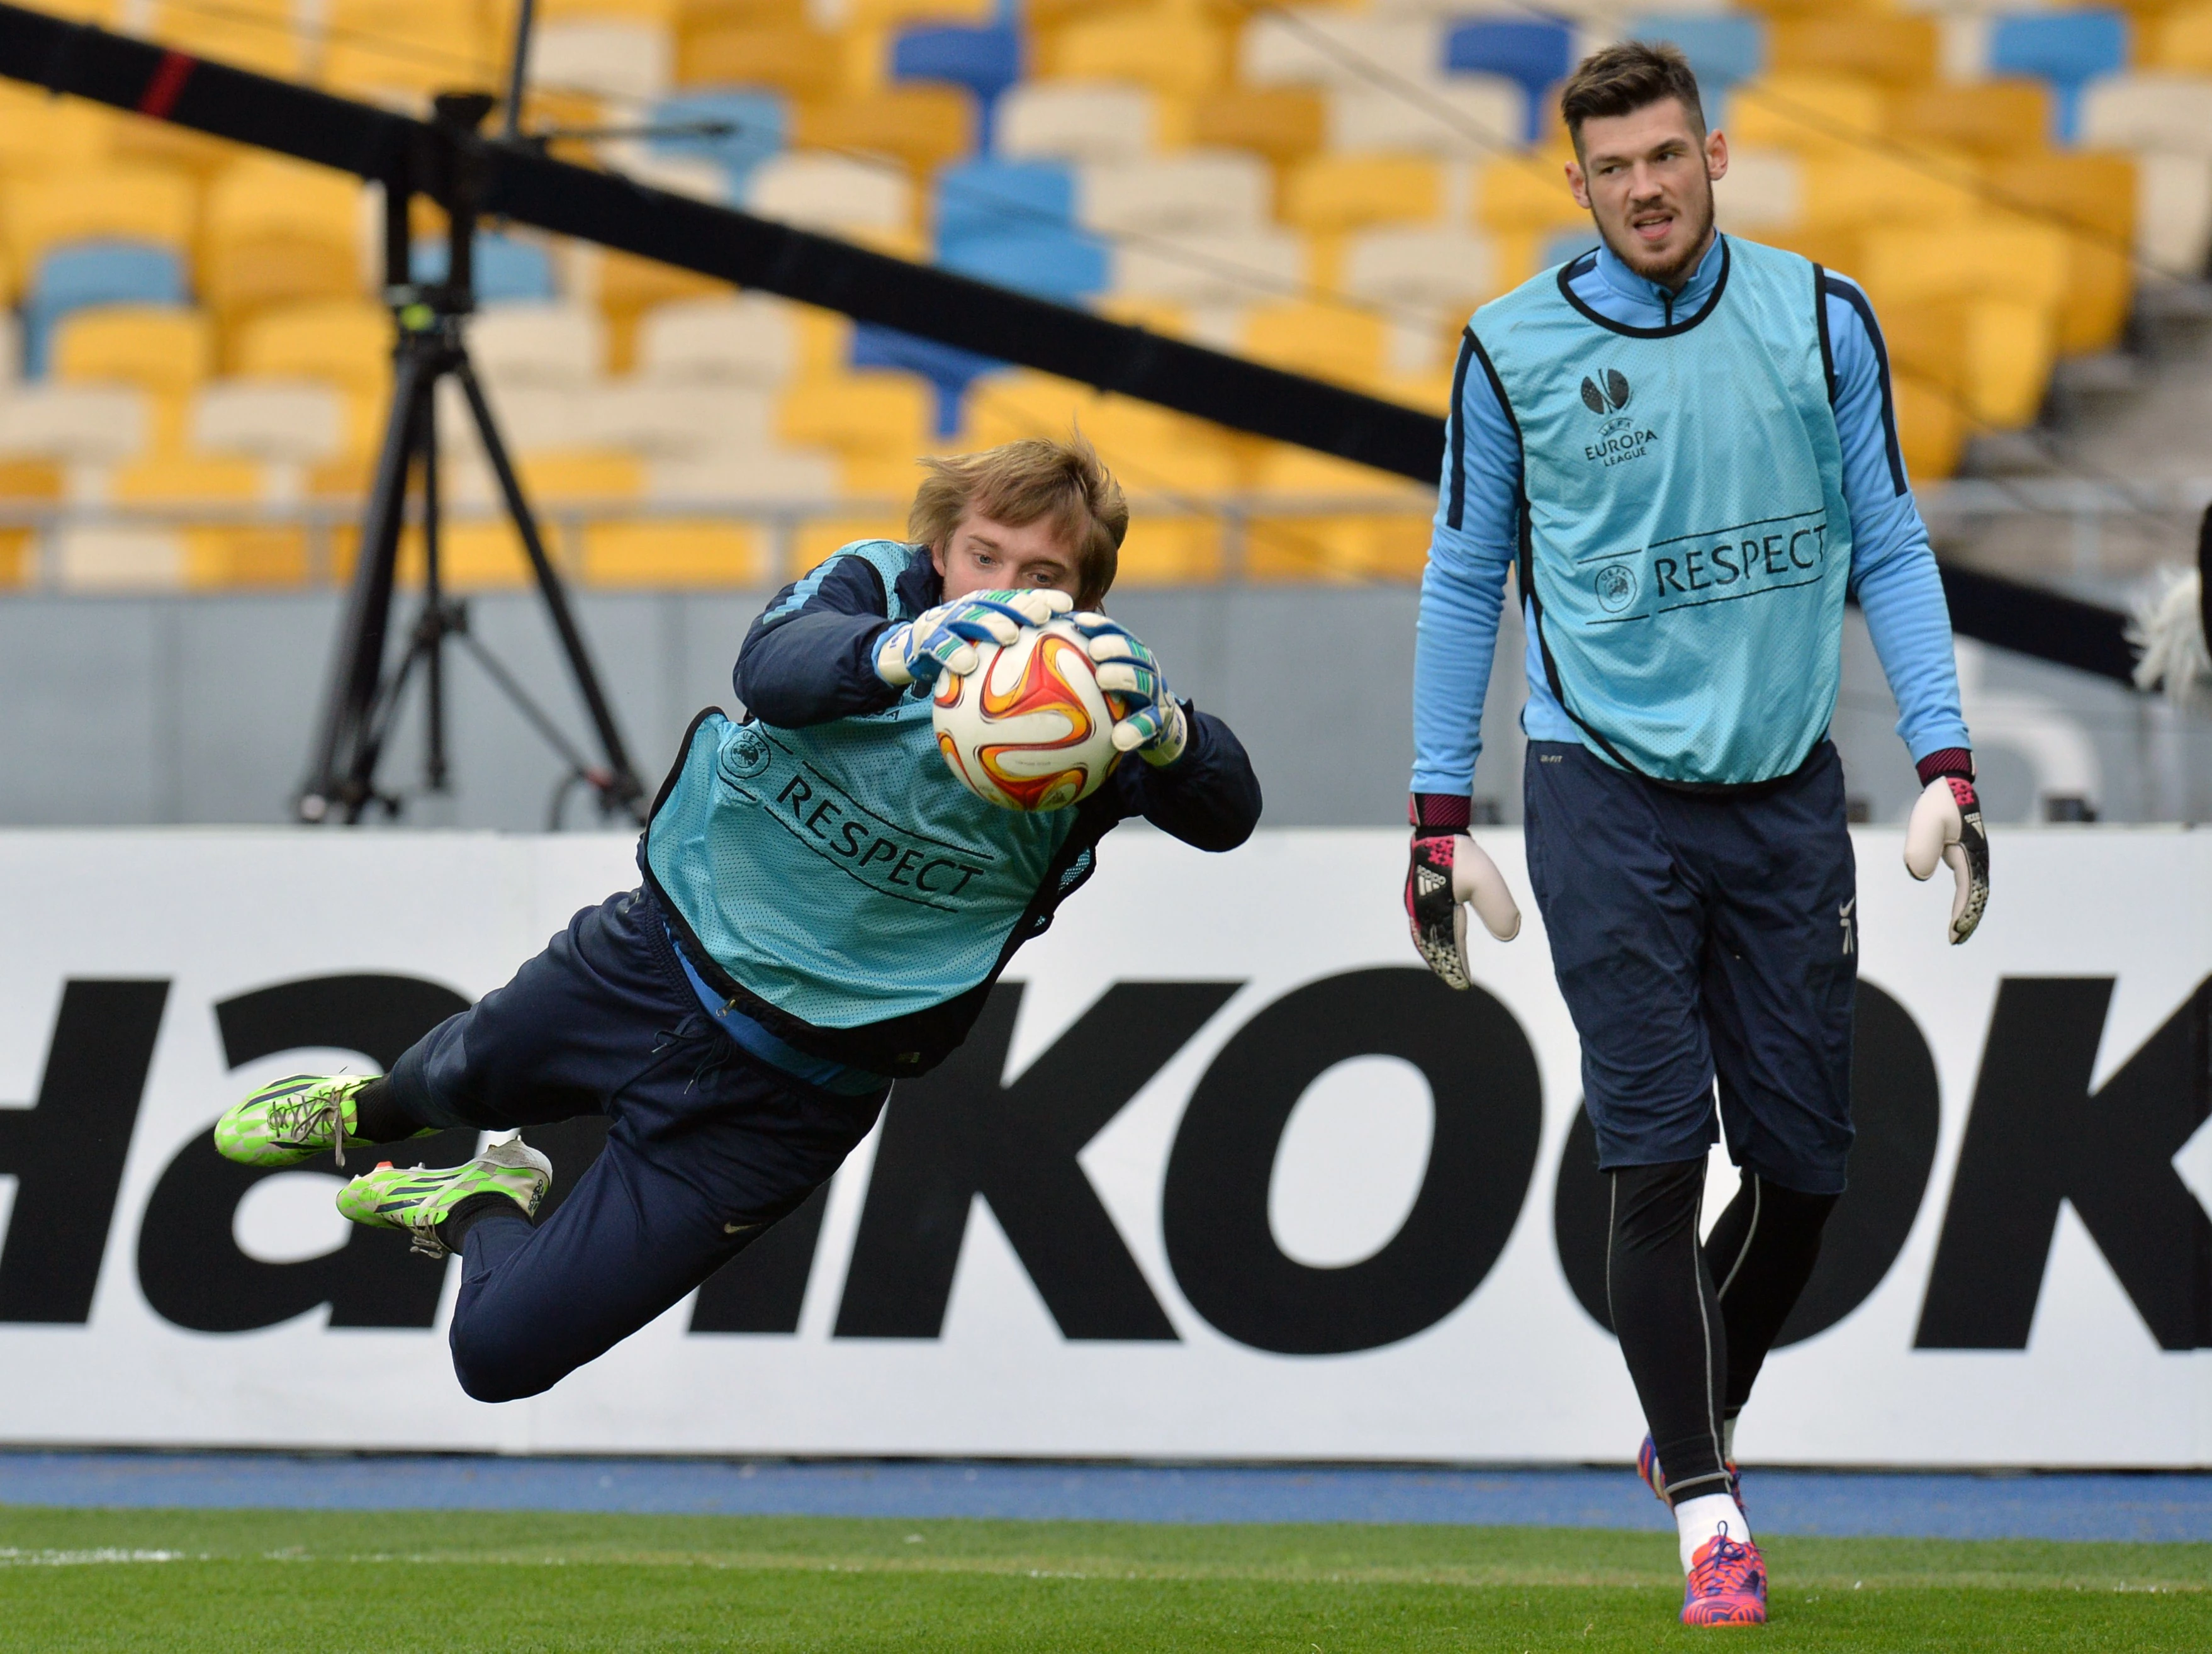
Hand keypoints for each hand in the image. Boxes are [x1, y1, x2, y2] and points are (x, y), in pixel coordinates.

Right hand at [874, 589, 1071, 687]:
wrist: (907, 653)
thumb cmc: (957, 653)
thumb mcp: (986, 650)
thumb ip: (1016, 653)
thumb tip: (1060, 671)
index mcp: (986, 608)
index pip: (1018, 599)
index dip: (1041, 598)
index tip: (1068, 606)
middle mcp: (967, 609)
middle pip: (997, 602)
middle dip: (1021, 605)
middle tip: (1042, 617)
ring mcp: (945, 622)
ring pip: (969, 617)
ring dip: (990, 623)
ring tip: (1009, 635)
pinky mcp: (924, 640)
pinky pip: (939, 645)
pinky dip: (953, 652)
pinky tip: (968, 664)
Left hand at [1068, 612, 1188, 766]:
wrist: (1160, 726)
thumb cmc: (1120, 699)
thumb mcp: (1105, 680)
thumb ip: (1080, 668)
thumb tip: (1040, 652)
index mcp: (1133, 657)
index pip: (1117, 634)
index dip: (1100, 626)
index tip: (1078, 621)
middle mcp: (1147, 671)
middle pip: (1134, 653)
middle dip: (1114, 647)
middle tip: (1093, 649)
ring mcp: (1155, 695)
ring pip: (1144, 682)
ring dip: (1124, 677)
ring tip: (1102, 678)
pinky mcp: (1159, 721)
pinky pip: (1148, 725)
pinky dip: (1134, 729)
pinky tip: (1120, 738)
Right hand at [1405, 796, 1519, 988]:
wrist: (1438, 829)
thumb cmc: (1461, 855)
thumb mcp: (1487, 882)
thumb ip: (1500, 909)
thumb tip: (1509, 936)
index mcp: (1437, 912)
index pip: (1449, 947)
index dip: (1457, 966)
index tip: (1465, 983)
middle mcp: (1422, 911)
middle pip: (1431, 946)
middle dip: (1442, 964)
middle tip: (1454, 979)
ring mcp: (1416, 903)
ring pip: (1423, 936)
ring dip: (1433, 952)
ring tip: (1442, 963)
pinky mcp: (1417, 894)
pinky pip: (1420, 925)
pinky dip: (1427, 938)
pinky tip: (1435, 937)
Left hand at [1904, 769, 1988, 944]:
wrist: (1949, 784)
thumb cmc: (1938, 803)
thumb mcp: (1926, 824)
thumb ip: (1921, 849)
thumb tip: (1920, 876)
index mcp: (1971, 852)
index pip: (1968, 889)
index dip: (1962, 911)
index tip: (1954, 931)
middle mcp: (1978, 857)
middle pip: (1978, 895)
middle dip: (1969, 918)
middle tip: (1956, 940)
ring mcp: (1976, 857)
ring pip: (1977, 891)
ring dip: (1970, 912)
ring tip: (1959, 934)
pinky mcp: (1968, 855)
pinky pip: (1971, 883)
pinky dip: (1968, 900)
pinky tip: (1961, 913)